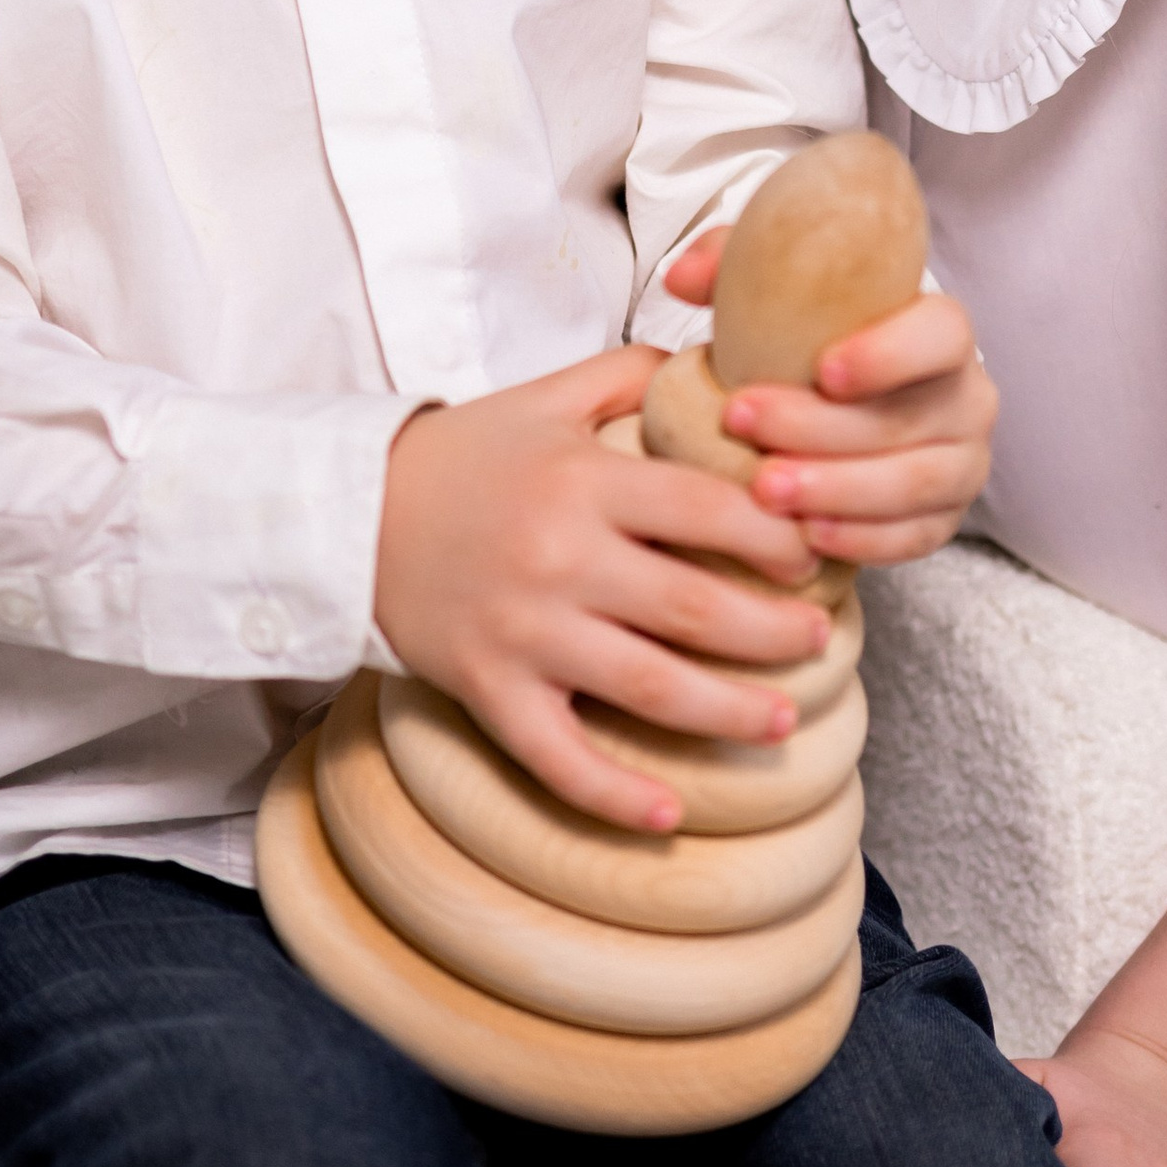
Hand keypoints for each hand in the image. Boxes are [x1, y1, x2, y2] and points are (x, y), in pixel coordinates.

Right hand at [374, 343, 835, 827]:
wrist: (346, 513)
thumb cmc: (460, 457)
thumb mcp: (545, 397)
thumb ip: (631, 372)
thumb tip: (715, 348)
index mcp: (584, 482)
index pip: (707, 510)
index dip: (775, 538)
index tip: (811, 558)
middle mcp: (561, 558)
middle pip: (695, 608)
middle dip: (774, 634)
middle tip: (819, 643)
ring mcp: (525, 632)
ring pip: (649, 688)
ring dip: (728, 713)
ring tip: (783, 723)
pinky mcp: (488, 689)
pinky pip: (557, 757)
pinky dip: (613, 795)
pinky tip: (668, 818)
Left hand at [659, 229, 994, 561]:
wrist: (847, 406)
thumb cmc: (815, 343)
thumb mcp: (778, 292)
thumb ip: (734, 265)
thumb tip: (681, 277)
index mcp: (940, 333)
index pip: (942, 334)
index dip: (889, 354)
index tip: (822, 369)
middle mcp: (966, 399)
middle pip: (908, 417)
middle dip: (820, 428)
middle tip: (741, 424)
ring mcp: (961, 464)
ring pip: (913, 483)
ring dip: (836, 490)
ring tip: (764, 490)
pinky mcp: (944, 519)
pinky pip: (912, 538)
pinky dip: (861, 539)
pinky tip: (807, 536)